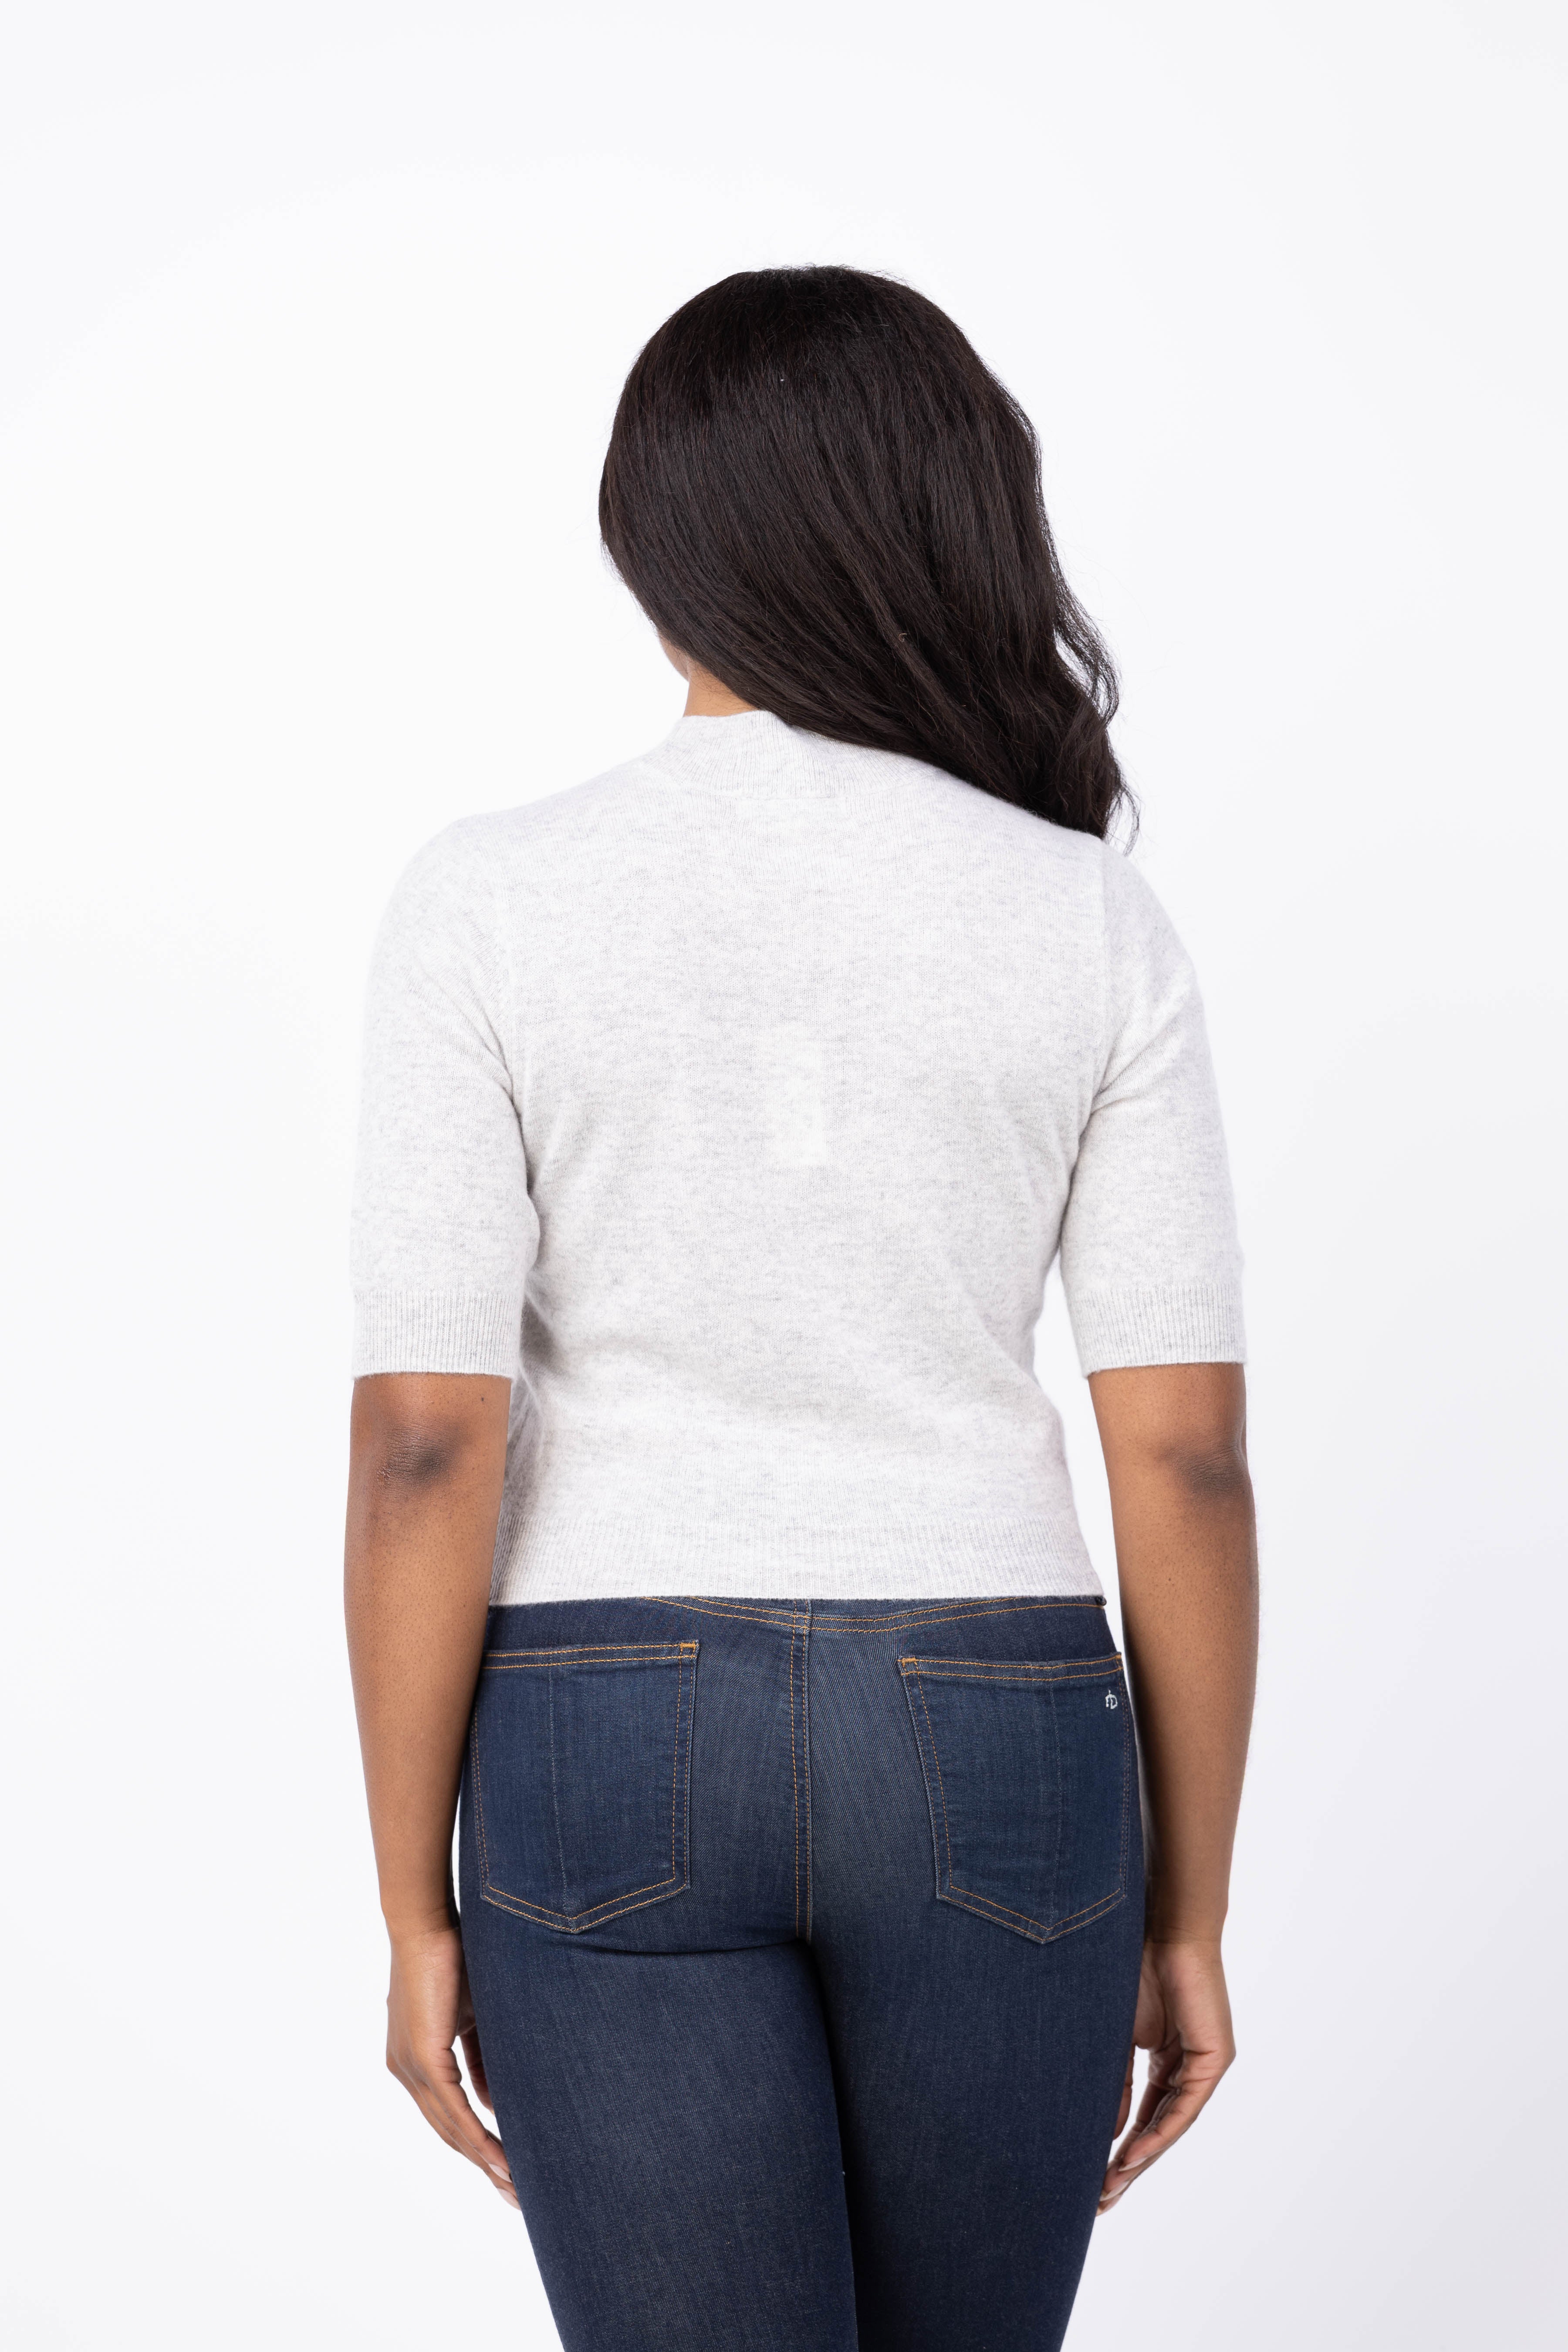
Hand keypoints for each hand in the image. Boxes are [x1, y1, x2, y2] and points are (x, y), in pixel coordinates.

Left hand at [385, 1924, 517, 2210]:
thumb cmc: (453, 1958)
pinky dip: (478, 2135)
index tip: (507, 2171)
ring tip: (515, 2185)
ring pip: (451, 2128)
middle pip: (449, 2133)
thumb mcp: (474, 2018)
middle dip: (484, 2166)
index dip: (477, 2147)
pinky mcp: (423, 2057)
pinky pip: (453, 2109)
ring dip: (485, 2159)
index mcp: (416, 2063)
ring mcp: (412, 2067)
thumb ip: (483, 2060)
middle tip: (515, 2195)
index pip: (449, 2117)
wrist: (427, 1923)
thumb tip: (497, 2103)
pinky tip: (499, 2157)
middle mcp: (407, 2072)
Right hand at [1098, 1937, 1234, 2212]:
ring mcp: (1204, 2065)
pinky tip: (1133, 2155)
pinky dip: (1160, 2133)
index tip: (1093, 2178)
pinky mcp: (1215, 2059)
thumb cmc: (1133, 1968)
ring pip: (1172, 2125)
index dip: (1120, 2148)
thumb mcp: (1115, 2037)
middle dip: (1128, 2165)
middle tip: (1100, 2200)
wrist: (1162, 1928)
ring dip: (1141, 2158)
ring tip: (1111, 2186)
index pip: (1144, 2116)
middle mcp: (1188, 2067)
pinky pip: (1186, 2107)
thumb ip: (1114, 2083)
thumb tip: (1107, 2132)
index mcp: (1166, 2060)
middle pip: (1158, 2128)